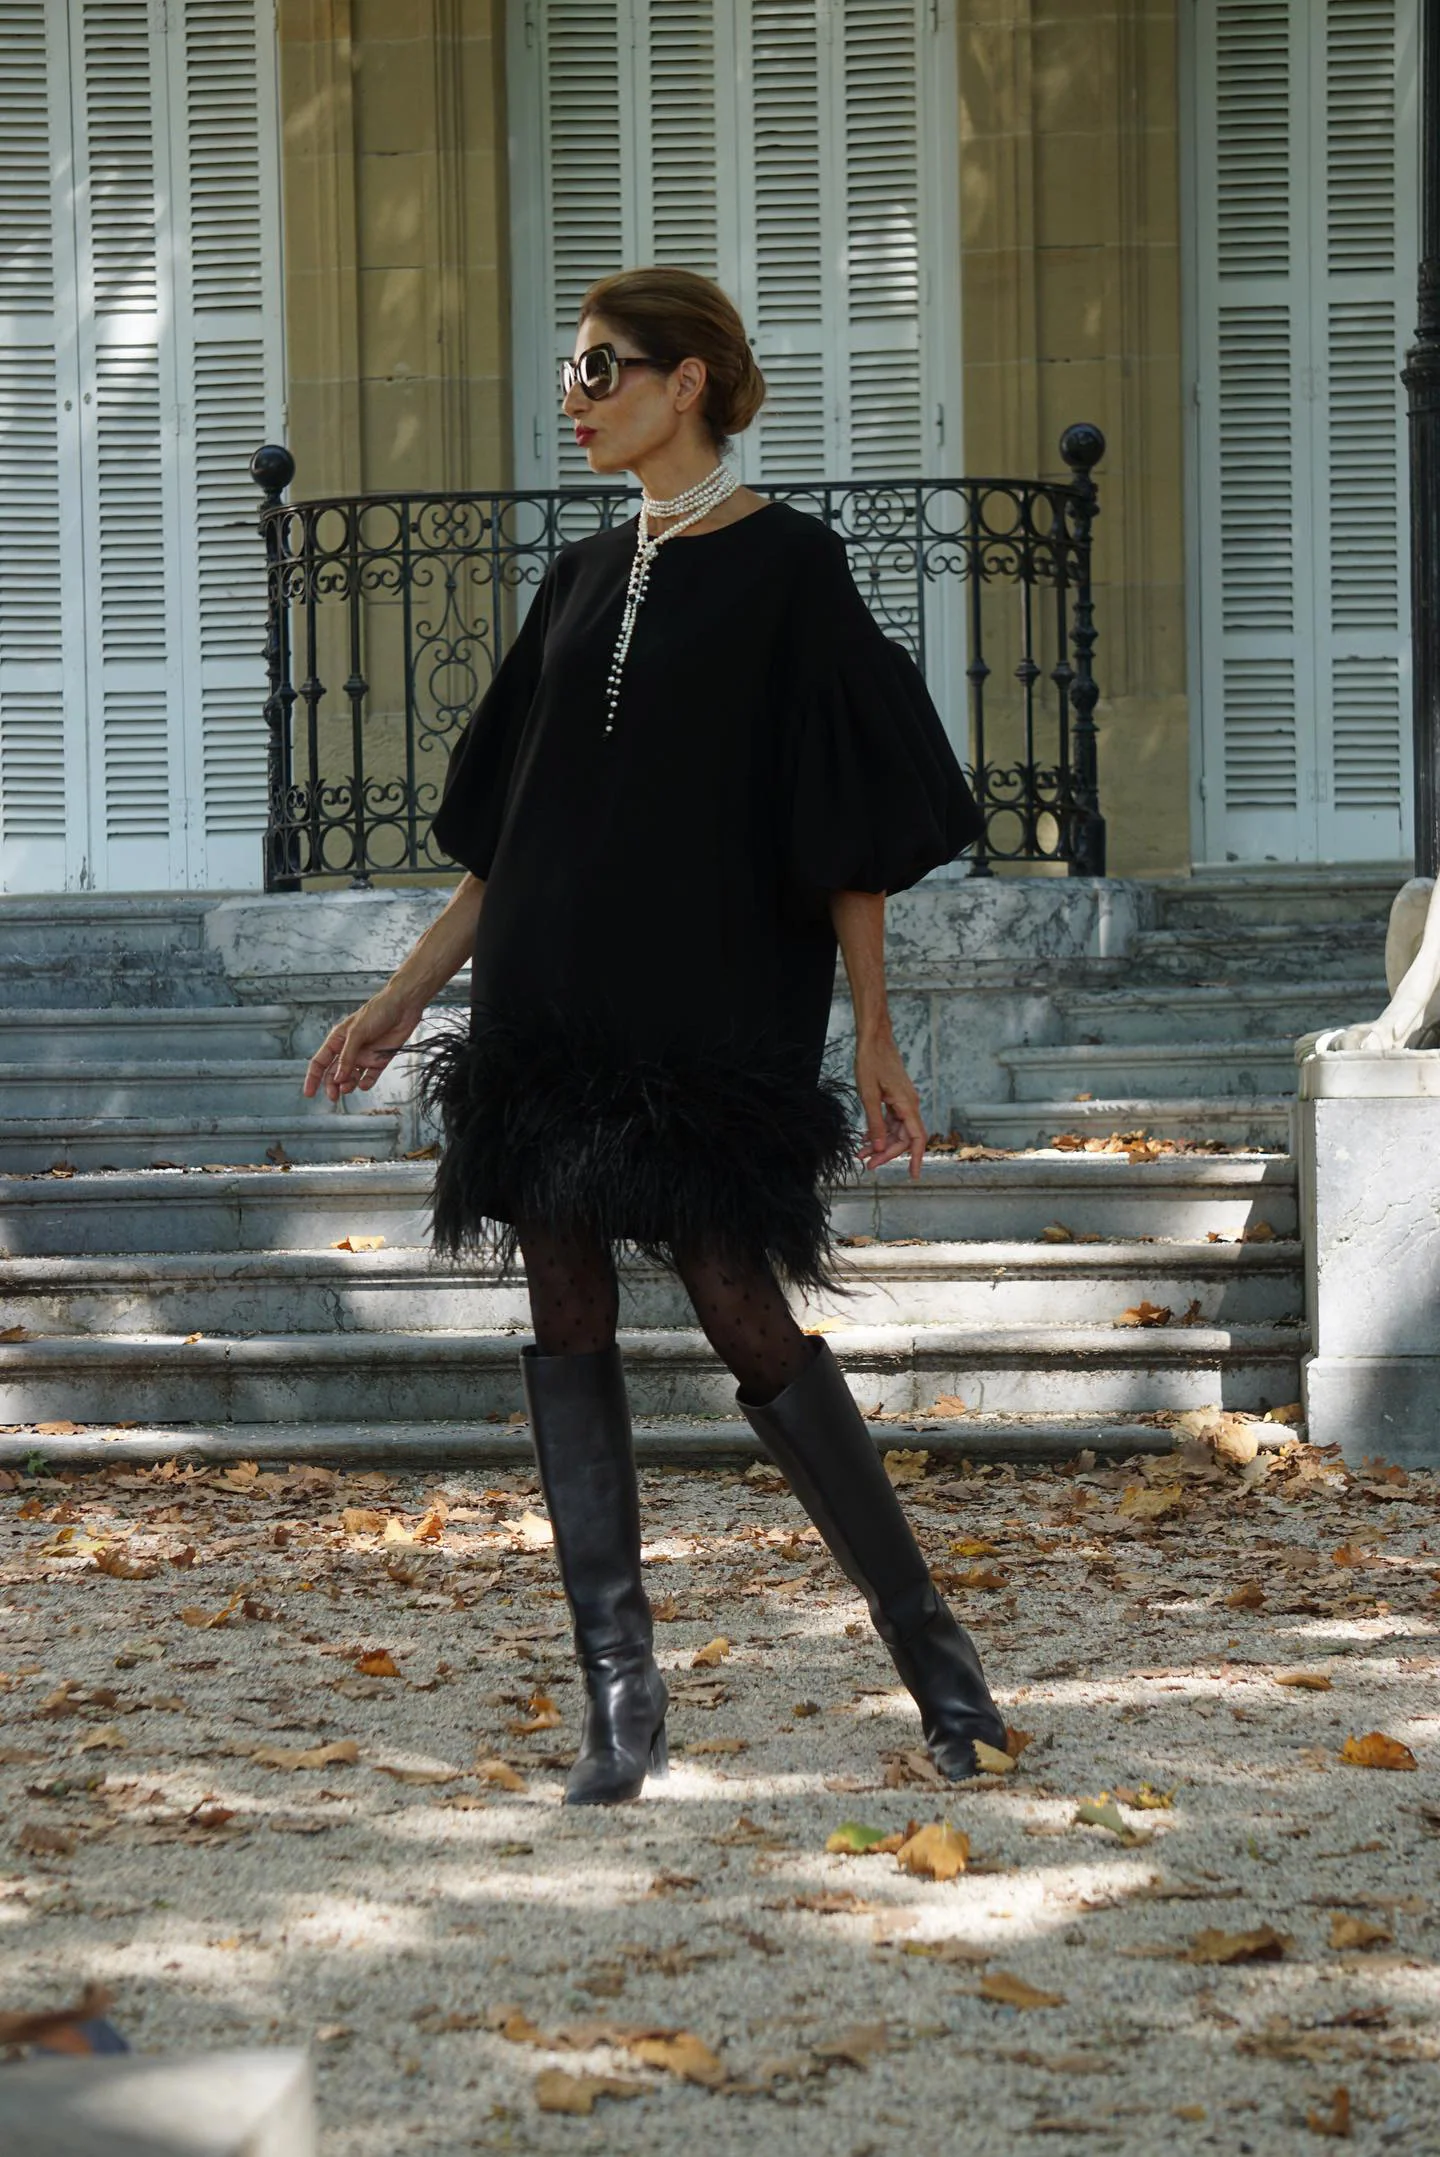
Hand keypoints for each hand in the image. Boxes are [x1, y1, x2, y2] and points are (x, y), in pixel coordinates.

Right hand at [303, 991, 424, 1102]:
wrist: (403, 1006)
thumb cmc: (378, 1011)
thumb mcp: (357, 1032)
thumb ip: (347, 1056)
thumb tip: (337, 1078)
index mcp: (338, 1040)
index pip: (320, 1062)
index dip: (313, 1078)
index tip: (309, 1093)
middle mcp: (349, 1050)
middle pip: (334, 1074)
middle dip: (332, 1086)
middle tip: (334, 1097)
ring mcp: (364, 1056)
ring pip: (351, 1077)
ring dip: (348, 1085)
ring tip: (349, 1088)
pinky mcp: (379, 1060)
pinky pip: (370, 1076)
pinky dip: (366, 1083)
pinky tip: (364, 1084)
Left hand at [854, 1031, 925, 1178]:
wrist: (874, 1040)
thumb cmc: (871, 1062)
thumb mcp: (868, 1096)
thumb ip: (875, 1123)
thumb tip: (879, 1148)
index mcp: (907, 1105)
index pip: (916, 1139)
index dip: (915, 1159)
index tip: (912, 1176)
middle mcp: (909, 1105)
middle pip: (903, 1138)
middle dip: (886, 1153)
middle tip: (867, 1165)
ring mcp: (903, 1102)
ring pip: (895, 1130)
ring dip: (880, 1143)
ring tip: (861, 1154)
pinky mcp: (896, 1098)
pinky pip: (891, 1121)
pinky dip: (879, 1131)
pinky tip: (865, 1138)